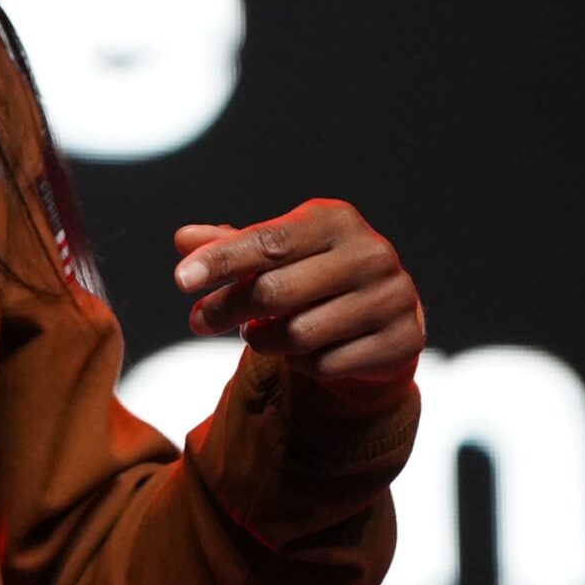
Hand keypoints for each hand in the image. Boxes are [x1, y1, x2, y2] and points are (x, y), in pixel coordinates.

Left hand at [171, 198, 423, 404]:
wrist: (382, 313)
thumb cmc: (313, 274)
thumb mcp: (274, 252)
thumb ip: (230, 246)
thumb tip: (183, 239)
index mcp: (335, 220)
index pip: (267, 242)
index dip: (221, 262)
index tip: (180, 280)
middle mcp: (370, 254)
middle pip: (276, 291)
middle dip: (227, 309)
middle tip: (198, 321)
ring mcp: (392, 298)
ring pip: (299, 334)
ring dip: (264, 340)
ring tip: (256, 334)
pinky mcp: (403, 342)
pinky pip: (326, 364)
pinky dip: (299, 364)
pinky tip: (299, 352)